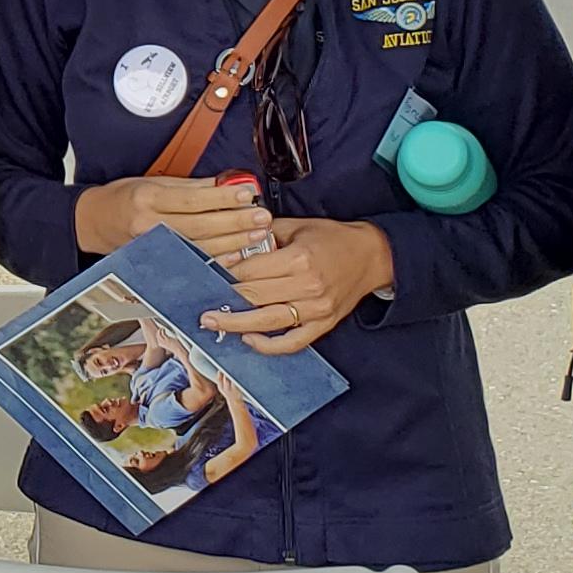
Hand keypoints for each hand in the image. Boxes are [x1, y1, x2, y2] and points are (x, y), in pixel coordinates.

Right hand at [72, 174, 269, 260]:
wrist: (95, 223)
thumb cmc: (124, 198)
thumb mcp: (153, 181)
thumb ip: (190, 186)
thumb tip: (226, 185)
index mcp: (148, 199)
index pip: (193, 200)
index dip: (222, 199)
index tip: (248, 195)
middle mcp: (149, 226)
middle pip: (201, 227)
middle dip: (236, 222)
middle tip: (262, 217)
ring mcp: (153, 249)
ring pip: (200, 248)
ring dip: (233, 242)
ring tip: (257, 234)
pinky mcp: (158, 264)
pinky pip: (192, 265)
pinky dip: (217, 261)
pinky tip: (237, 254)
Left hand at [195, 218, 394, 352]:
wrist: (371, 256)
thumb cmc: (332, 238)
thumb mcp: (298, 226)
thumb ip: (266, 235)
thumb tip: (233, 247)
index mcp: (299, 258)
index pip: (251, 271)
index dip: (225, 274)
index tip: (206, 276)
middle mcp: (308, 286)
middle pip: (254, 298)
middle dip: (224, 302)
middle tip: (201, 305)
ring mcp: (316, 309)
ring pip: (268, 322)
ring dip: (236, 325)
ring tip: (213, 324)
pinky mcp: (323, 324)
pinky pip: (292, 342)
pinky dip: (269, 346)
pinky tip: (249, 340)